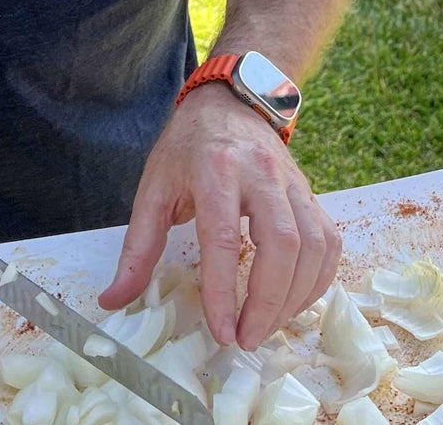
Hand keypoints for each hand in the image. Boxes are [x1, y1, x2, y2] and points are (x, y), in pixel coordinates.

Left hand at [98, 86, 339, 348]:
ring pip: (312, 246)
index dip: (223, 290)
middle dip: (268, 302)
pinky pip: (329, 242)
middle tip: (246, 339)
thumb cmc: (187, 148)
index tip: (222, 333)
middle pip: (282, 244)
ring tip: (264, 328)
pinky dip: (317, 281)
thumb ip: (138, 248)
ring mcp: (293, 183)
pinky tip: (292, 303)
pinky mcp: (311, 194)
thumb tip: (113, 300)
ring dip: (293, 298)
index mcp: (215, 170)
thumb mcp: (154, 188)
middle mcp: (261, 174)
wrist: (231, 103)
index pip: (224, 237)